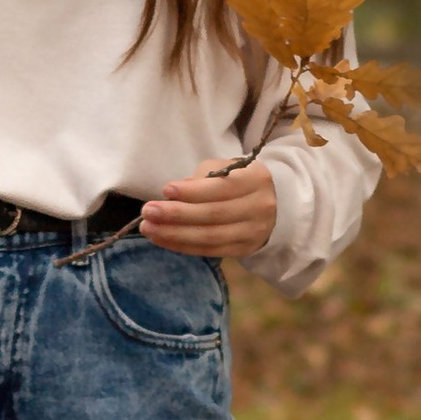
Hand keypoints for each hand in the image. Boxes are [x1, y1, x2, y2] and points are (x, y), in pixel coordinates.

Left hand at [140, 156, 277, 258]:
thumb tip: (173, 195)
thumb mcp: (227, 169)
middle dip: (176, 214)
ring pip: (209, 237)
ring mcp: (253, 232)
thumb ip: (203, 178)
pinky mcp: (244, 250)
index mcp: (256, 180)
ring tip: (148, 228)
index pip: (222, 188)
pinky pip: (209, 251)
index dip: (192, 191)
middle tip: (147, 211)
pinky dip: (183, 246)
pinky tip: (162, 239)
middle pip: (213, 215)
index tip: (165, 190)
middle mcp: (259, 207)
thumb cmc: (239, 181)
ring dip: (174, 234)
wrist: (272, 205)